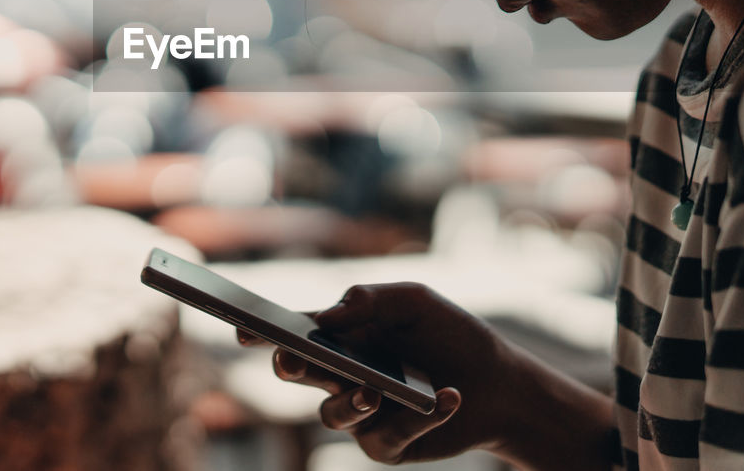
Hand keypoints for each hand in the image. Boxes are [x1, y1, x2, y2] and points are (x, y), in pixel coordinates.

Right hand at [237, 282, 513, 463]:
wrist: (498, 381)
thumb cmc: (450, 335)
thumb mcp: (416, 302)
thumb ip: (370, 299)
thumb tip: (326, 315)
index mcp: (341, 336)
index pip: (293, 332)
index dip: (263, 332)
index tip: (245, 328)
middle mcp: (341, 376)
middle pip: (299, 375)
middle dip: (292, 366)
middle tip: (292, 359)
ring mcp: (360, 414)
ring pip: (332, 414)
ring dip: (350, 401)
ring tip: (375, 391)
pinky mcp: (386, 445)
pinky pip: (386, 437)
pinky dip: (418, 417)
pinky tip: (446, 397)